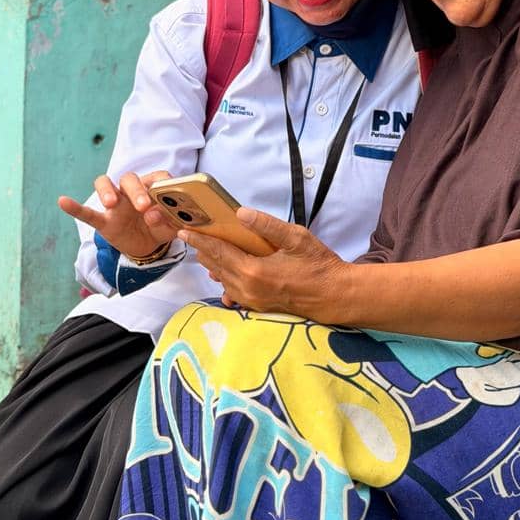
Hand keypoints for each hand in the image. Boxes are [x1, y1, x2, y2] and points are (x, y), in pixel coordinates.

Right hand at [58, 170, 179, 259]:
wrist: (147, 246)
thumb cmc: (160, 227)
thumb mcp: (170, 227)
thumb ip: (168, 220)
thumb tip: (155, 215)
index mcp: (151, 188)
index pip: (156, 176)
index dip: (162, 182)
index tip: (167, 193)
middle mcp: (131, 191)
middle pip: (129, 179)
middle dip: (136, 190)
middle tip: (142, 207)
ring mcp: (115, 204)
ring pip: (105, 184)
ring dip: (106, 191)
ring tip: (110, 203)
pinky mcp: (104, 221)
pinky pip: (87, 213)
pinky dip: (75, 207)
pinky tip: (62, 201)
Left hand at [180, 207, 347, 320]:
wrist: (335, 296)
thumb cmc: (319, 265)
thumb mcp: (296, 237)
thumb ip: (267, 225)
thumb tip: (241, 213)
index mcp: (254, 271)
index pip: (219, 252)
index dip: (200, 240)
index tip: (184, 230)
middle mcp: (248, 289)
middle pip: (217, 267)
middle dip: (203, 251)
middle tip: (190, 236)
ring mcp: (253, 300)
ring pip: (223, 280)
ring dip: (212, 265)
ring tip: (203, 251)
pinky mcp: (259, 306)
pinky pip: (234, 292)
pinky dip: (224, 280)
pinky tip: (222, 275)